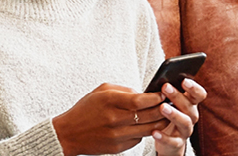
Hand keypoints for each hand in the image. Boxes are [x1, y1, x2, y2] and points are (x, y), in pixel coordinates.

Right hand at [52, 83, 169, 155]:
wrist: (69, 134)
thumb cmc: (85, 110)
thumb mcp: (100, 92)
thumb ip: (123, 90)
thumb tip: (143, 93)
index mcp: (109, 101)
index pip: (140, 100)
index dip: (155, 97)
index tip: (162, 94)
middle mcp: (114, 119)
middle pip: (148, 115)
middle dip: (162, 108)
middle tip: (168, 104)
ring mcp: (116, 135)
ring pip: (148, 129)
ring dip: (159, 122)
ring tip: (164, 115)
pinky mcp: (118, 147)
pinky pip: (139, 139)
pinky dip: (145, 132)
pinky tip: (146, 126)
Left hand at [153, 78, 206, 155]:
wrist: (168, 140)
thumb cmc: (167, 116)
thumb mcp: (169, 102)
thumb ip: (167, 91)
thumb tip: (161, 74)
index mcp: (190, 104)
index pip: (199, 94)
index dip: (194, 87)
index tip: (184, 80)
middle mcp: (191, 116)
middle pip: (189, 106)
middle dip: (178, 96)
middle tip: (165, 87)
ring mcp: (185, 130)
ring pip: (184, 122)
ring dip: (174, 114)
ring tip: (162, 108)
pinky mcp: (177, 143)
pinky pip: (173, 141)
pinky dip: (164, 138)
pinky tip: (154, 132)